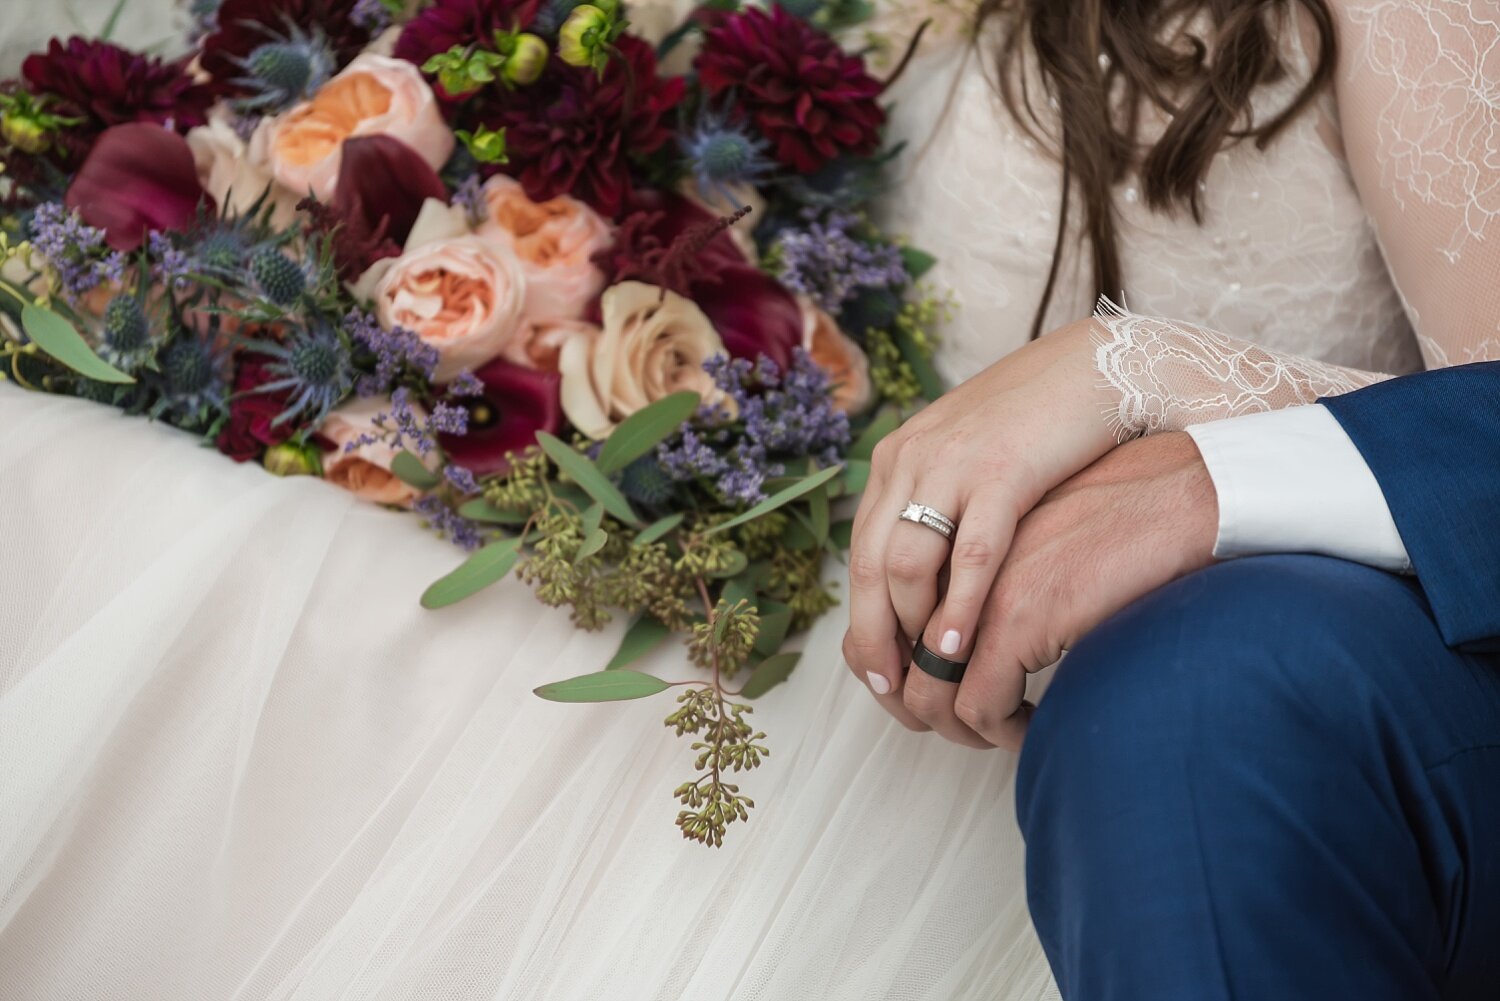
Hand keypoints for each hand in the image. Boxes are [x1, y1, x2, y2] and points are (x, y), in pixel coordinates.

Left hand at [843, 318, 1115, 744]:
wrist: (1100, 364)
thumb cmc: (1044, 424)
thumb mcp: (973, 461)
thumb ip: (945, 507)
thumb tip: (932, 576)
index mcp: (900, 459)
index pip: (863, 553)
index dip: (864, 618)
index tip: (875, 670)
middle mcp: (911, 460)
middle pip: (870, 567)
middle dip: (874, 637)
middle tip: (889, 690)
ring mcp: (952, 464)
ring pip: (906, 564)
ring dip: (911, 630)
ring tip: (925, 676)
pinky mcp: (1001, 472)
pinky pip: (968, 553)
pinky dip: (959, 606)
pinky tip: (960, 647)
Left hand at [898, 430, 1218, 748]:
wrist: (1178, 487)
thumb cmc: (1116, 503)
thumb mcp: (1025, 517)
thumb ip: (987, 555)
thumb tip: (971, 614)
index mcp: (936, 521)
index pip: (875, 604)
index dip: (889, 665)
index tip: (923, 694)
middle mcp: (942, 553)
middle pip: (885, 657)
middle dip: (913, 707)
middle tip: (959, 727)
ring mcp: (976, 587)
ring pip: (928, 691)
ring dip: (958, 728)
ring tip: (996, 731)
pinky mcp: (1018, 616)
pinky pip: (981, 701)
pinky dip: (1001, 730)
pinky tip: (1033, 723)